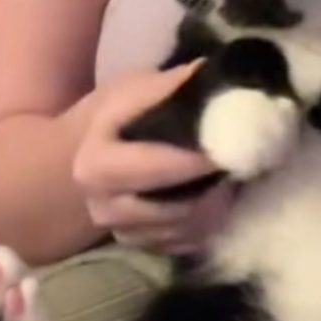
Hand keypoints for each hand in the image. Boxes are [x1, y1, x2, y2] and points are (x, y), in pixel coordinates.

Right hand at [72, 63, 234, 254]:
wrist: (80, 155)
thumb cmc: (113, 115)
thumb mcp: (131, 89)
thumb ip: (168, 86)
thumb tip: (211, 73)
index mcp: (97, 163)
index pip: (153, 165)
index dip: (194, 158)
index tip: (230, 142)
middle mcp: (103, 205)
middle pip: (171, 205)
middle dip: (209, 184)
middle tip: (240, 161)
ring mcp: (121, 232)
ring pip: (182, 227)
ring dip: (214, 203)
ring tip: (234, 174)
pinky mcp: (141, 247)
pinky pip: (185, 242)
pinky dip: (208, 221)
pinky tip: (221, 195)